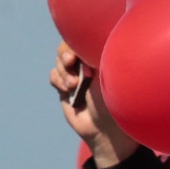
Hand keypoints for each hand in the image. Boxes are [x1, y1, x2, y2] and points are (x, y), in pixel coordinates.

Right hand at [50, 42, 139, 167]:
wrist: (106, 129)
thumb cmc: (116, 100)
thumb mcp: (109, 73)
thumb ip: (95, 55)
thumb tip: (81, 40)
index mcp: (103, 57)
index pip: (84, 40)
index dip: (77, 42)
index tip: (79, 51)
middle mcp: (89, 64)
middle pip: (67, 47)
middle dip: (66, 55)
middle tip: (71, 62)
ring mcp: (77, 76)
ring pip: (59, 62)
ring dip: (64, 71)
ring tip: (74, 85)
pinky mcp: (65, 88)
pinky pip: (53, 75)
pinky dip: (58, 80)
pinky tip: (68, 90)